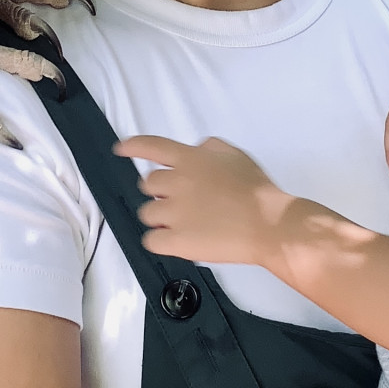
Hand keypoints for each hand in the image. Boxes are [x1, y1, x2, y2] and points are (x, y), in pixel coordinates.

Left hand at [114, 134, 289, 266]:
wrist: (268, 224)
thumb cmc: (256, 189)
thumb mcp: (235, 155)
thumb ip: (210, 149)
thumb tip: (194, 150)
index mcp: (190, 160)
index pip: (152, 146)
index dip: (133, 146)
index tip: (120, 149)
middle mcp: (175, 183)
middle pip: (148, 184)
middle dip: (161, 192)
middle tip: (183, 202)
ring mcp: (173, 214)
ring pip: (147, 213)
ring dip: (160, 218)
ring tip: (185, 224)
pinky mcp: (174, 241)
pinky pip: (151, 240)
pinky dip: (160, 241)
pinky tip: (177, 241)